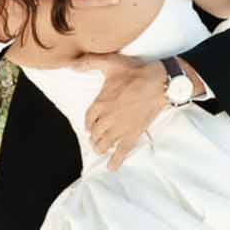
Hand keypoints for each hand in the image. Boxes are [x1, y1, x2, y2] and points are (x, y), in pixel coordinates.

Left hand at [75, 53, 173, 168]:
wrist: (158, 83)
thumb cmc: (135, 72)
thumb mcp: (110, 62)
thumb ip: (90, 62)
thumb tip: (72, 65)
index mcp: (100, 103)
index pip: (88, 119)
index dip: (88, 123)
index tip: (89, 126)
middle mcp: (107, 119)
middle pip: (94, 133)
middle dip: (93, 136)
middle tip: (95, 138)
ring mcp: (119, 129)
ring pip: (103, 144)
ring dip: (99, 148)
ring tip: (100, 148)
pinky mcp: (132, 135)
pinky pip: (121, 152)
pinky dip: (115, 161)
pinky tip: (111, 167)